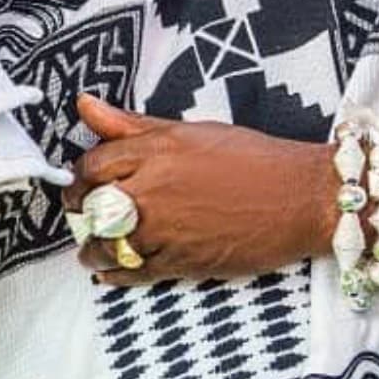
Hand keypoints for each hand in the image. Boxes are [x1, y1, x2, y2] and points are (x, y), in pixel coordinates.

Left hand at [63, 95, 332, 285]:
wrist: (297, 197)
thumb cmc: (251, 158)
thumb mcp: (188, 130)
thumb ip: (131, 124)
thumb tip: (85, 105)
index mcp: (156, 150)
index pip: (92, 164)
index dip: (80, 175)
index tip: (84, 181)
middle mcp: (154, 188)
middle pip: (91, 204)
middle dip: (82, 209)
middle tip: (84, 211)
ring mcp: (164, 229)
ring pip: (105, 243)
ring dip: (93, 246)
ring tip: (94, 246)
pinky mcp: (179, 262)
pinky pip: (130, 273)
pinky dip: (114, 273)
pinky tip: (110, 270)